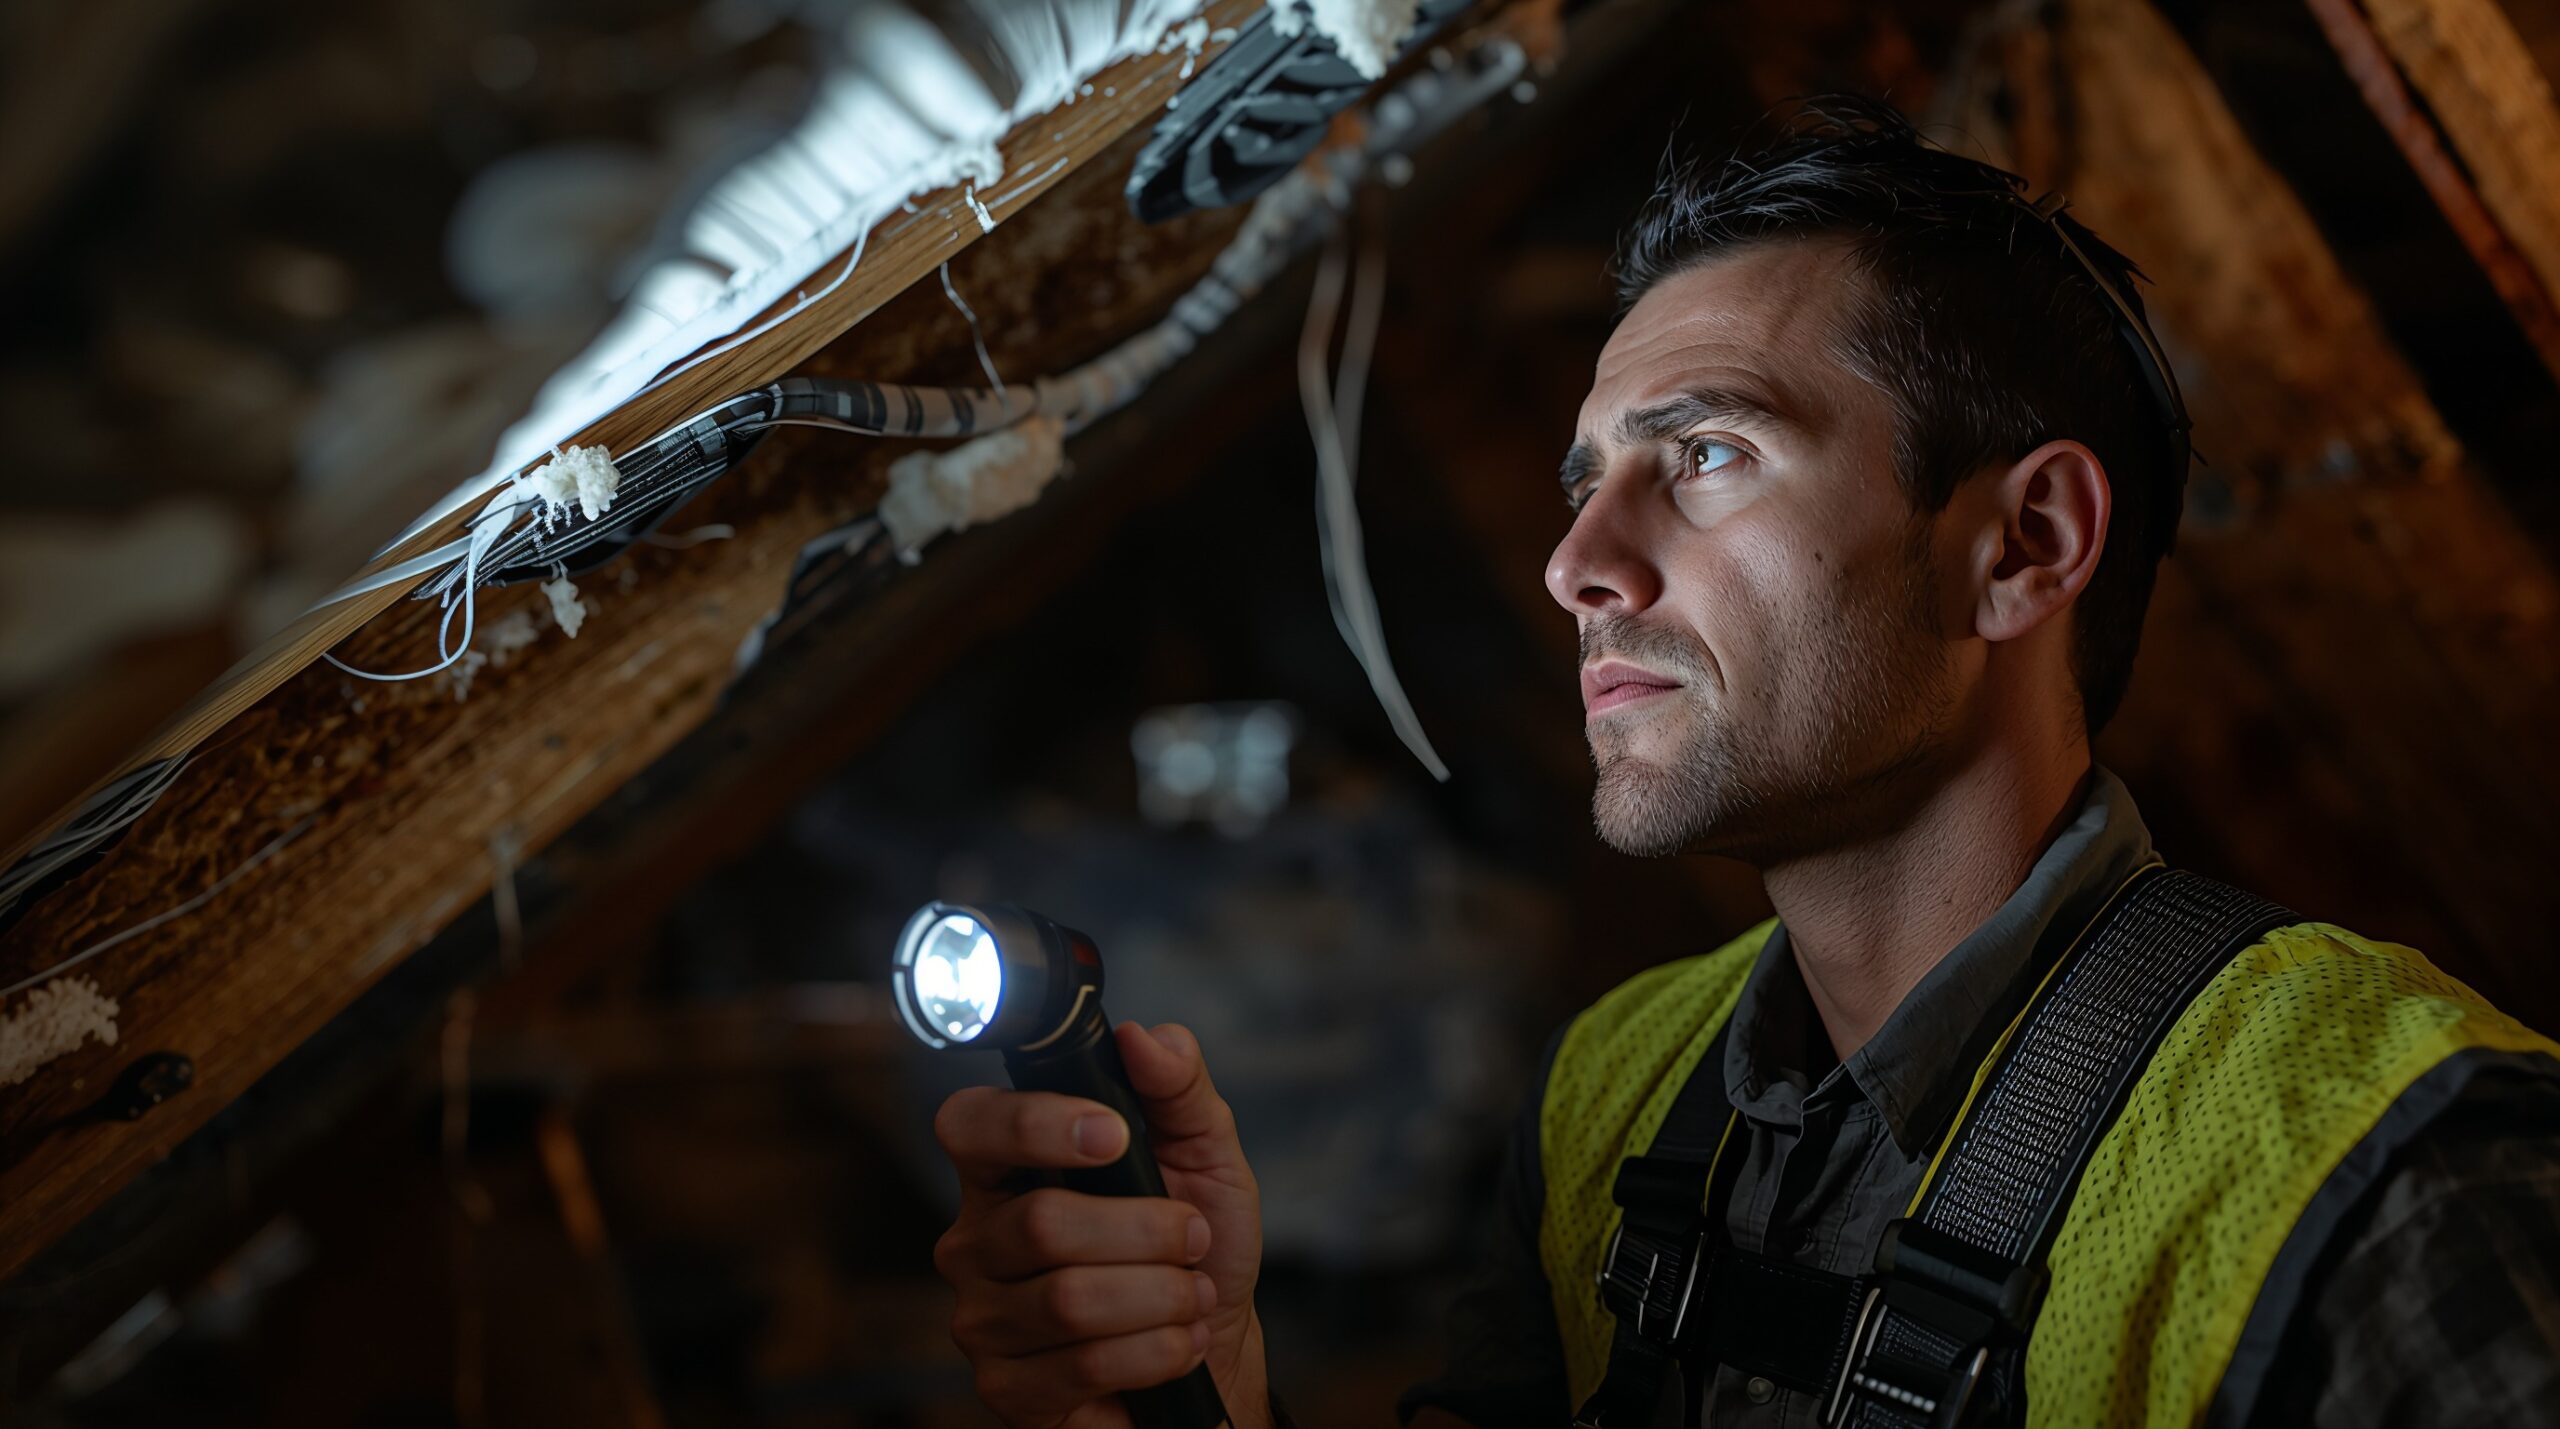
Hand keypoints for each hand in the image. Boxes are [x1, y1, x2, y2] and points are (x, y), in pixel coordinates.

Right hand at [932, 1022, 1269, 1428]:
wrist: (1217, 1351)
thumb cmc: (1199, 1248)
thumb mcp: (1207, 1156)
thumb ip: (1178, 1088)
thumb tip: (1144, 1038)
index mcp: (1009, 1167)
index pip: (969, 1124)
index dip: (1034, 1125)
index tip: (1112, 1136)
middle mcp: (977, 1237)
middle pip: (1042, 1223)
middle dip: (1147, 1230)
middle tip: (1192, 1237)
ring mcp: (982, 1315)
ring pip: (1069, 1298)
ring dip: (1161, 1296)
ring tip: (1190, 1295)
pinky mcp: (1005, 1386)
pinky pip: (1083, 1364)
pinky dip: (1156, 1351)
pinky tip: (1177, 1344)